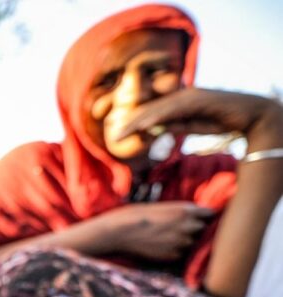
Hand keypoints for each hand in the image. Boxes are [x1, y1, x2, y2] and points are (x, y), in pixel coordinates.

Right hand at [94, 201, 213, 260]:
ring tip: (167, 236)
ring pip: (192, 242)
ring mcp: (182, 243)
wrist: (118, 232)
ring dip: (185, 240)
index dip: (204, 216)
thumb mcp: (162, 206)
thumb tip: (198, 215)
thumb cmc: (136, 215)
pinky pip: (181, 253)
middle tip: (179, 227)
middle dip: (195, 228)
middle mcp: (188, 227)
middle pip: (203, 228)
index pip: (210, 214)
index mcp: (186, 210)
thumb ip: (182, 211)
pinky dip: (175, 250)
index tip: (200, 217)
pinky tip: (160, 245)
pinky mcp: (174, 255)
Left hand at [118, 87, 281, 140]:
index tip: (116, 134)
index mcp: (176, 101)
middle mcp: (179, 95)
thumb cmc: (219, 120)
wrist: (248, 114)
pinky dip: (157, 118)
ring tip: (121, 134)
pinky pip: (172, 109)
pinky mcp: (196, 99)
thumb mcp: (191, 127)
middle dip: (129, 123)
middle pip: (148, 109)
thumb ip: (173, 127)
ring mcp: (187, 95)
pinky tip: (144, 127)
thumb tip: (152, 131)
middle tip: (113, 137)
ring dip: (137, 122)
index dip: (132, 122)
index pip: (150, 112)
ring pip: (157, 109)